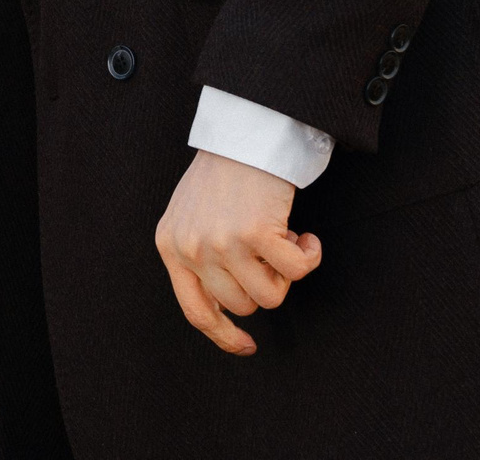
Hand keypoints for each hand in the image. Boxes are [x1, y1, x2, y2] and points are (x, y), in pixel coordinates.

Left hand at [154, 149, 322, 356]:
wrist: (243, 134)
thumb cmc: (223, 176)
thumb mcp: (191, 218)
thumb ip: (199, 258)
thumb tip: (228, 307)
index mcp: (170, 247)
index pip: (196, 311)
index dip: (224, 335)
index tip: (247, 346)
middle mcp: (191, 248)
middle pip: (243, 305)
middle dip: (265, 283)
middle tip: (269, 250)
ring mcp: (221, 242)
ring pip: (271, 296)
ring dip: (286, 271)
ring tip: (282, 237)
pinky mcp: (255, 233)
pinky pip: (298, 271)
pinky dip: (309, 255)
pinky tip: (304, 234)